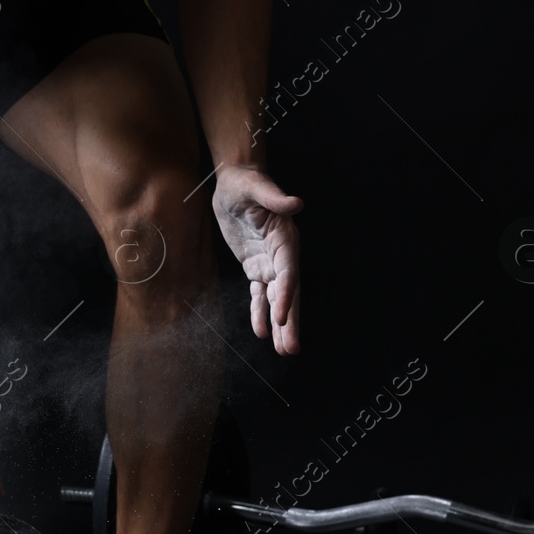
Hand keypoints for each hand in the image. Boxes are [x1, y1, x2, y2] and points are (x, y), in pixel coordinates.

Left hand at [211, 164, 302, 354]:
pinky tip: (261, 332)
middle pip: (288, 293)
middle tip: (291, 349)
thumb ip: (275, 197)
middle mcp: (282, 255)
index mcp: (286, 238)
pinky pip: (259, 294)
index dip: (286, 295)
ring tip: (283, 350)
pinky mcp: (255, 267)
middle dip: (289, 321)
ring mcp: (269, 263)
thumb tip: (297, 203)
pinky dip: (259, 312)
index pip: (288, 271)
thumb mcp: (256, 186)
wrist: (236, 183)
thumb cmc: (246, 183)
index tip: (281, 317)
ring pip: (276, 299)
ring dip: (279, 324)